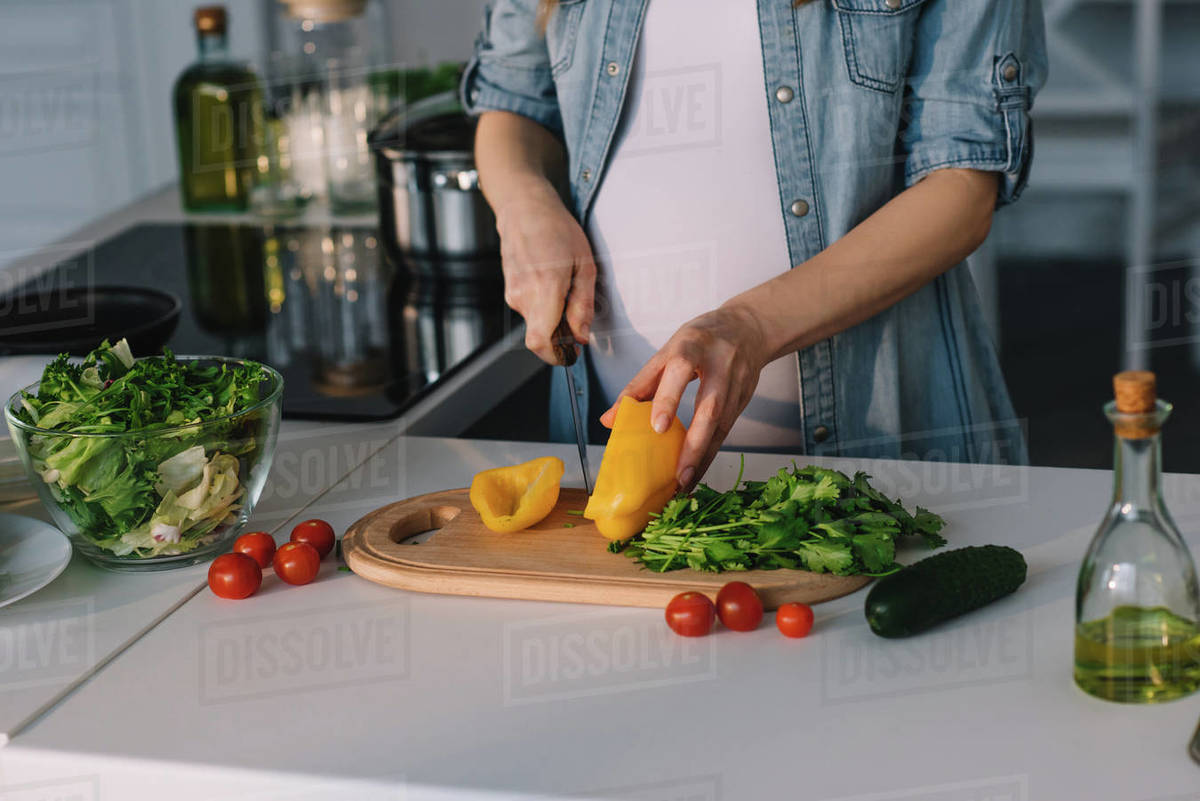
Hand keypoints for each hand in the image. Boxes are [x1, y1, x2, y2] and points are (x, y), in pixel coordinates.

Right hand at [494, 181, 595, 363]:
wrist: (524, 209)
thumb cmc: (557, 230)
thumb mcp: (584, 265)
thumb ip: (583, 305)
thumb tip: (582, 336)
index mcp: (545, 289)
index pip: (540, 343)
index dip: (556, 356)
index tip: (571, 352)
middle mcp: (523, 296)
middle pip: (540, 337)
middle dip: (560, 336)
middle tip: (577, 318)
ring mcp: (512, 294)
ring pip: (535, 323)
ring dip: (552, 318)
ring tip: (565, 289)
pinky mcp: (509, 291)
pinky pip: (529, 310)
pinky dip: (543, 306)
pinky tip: (552, 283)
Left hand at [599, 303, 768, 490]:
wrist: (748, 327)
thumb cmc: (699, 340)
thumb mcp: (667, 352)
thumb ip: (639, 385)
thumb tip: (609, 420)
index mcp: (692, 345)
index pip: (681, 370)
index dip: (669, 398)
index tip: (657, 428)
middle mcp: (718, 364)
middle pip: (710, 406)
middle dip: (694, 443)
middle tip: (678, 474)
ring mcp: (736, 383)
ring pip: (722, 424)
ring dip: (703, 456)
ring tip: (684, 482)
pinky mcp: (745, 398)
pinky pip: (727, 431)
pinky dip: (710, 453)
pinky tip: (697, 472)